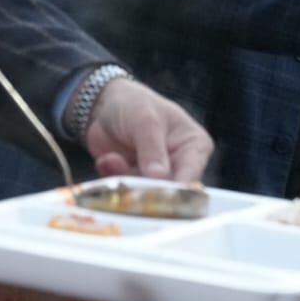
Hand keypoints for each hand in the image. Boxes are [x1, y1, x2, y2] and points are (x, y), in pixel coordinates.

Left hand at [83, 77, 212, 183]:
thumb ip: (152, 148)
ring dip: (126, 181)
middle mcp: (180, 166)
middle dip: (147, 190)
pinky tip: (106, 160)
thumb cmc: (134, 104)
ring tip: (111, 159)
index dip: (177, 189)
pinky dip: (113, 178)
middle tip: (128, 183)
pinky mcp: (135, 183)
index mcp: (195, 147)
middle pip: (170, 192)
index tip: (159, 196)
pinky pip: (125, 191)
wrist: (104, 106)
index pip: (191, 174)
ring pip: (146, 194)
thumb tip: (159, 176)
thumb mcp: (145, 120)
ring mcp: (157, 178)